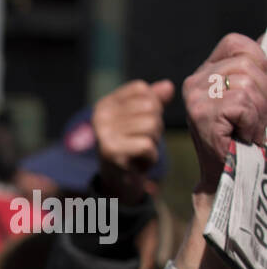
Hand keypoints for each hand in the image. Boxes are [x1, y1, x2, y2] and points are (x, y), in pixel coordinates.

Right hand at [93, 79, 172, 203]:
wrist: (119, 182)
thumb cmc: (133, 145)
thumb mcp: (142, 118)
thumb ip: (154, 99)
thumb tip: (168, 86)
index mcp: (105, 104)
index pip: (141, 89)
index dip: (152, 104)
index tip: (140, 123)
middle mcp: (100, 116)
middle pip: (148, 106)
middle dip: (156, 125)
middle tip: (142, 141)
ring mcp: (103, 134)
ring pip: (151, 124)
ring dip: (154, 141)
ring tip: (141, 151)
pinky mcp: (111, 152)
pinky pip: (147, 145)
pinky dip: (151, 157)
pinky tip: (140, 163)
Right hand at [182, 33, 266, 193]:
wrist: (228, 172)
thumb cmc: (242, 135)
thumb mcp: (246, 96)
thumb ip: (251, 73)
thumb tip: (266, 47)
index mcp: (203, 74)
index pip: (235, 44)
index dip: (257, 61)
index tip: (255, 91)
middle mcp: (194, 82)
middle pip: (248, 64)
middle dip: (263, 91)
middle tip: (253, 117)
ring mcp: (196, 98)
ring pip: (247, 83)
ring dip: (258, 109)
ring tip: (246, 127)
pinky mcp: (203, 114)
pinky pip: (243, 103)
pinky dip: (251, 121)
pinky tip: (241, 134)